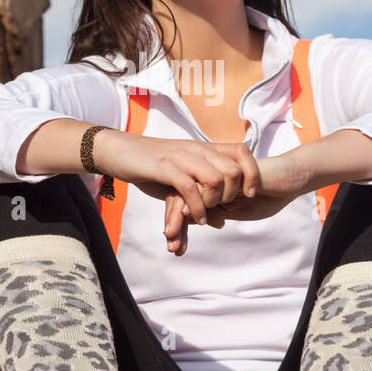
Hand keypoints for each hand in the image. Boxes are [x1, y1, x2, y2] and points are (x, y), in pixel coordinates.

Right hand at [94, 131, 261, 220]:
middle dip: (233, 195)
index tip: (249, 194)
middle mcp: (197, 150)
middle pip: (234, 170)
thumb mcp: (181, 179)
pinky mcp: (165, 167)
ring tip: (206, 216)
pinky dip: (197, 208)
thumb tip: (221, 222)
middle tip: (222, 208)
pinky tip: (196, 220)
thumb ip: (201, 196)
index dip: (252, 173)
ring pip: (216, 179)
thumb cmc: (151, 166)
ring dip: (215, 203)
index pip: (241, 152)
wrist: (119, 150)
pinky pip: (190, 189)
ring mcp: (182, 158)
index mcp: (204, 149)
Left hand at [163, 151, 307, 255]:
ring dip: (182, 218)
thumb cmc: (265, 195)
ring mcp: (217, 171)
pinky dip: (201, 204)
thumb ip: (213, 214)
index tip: (174, 248)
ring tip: (177, 237)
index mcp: (208, 189)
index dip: (177, 227)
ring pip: (191, 193)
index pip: (183, 204)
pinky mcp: (229, 167)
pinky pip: (210, 185)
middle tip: (171, 245)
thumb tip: (187, 224)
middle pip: (181, 197)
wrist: (289, 178)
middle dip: (175, 224)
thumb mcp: (235, 211)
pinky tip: (204, 220)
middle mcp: (209, 178)